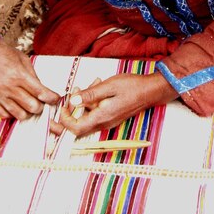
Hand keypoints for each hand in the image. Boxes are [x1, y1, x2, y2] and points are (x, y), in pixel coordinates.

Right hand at [0, 36, 59, 119]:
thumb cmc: (2, 53)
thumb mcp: (22, 59)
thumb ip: (32, 75)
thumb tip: (43, 90)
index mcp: (18, 74)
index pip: (41, 92)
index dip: (52, 98)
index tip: (55, 98)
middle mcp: (8, 87)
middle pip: (32, 107)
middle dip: (40, 106)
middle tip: (41, 101)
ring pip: (19, 115)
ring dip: (27, 111)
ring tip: (27, 104)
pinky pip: (4, 115)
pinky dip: (12, 112)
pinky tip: (14, 105)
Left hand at [58, 72, 177, 136]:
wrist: (151, 91)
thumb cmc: (132, 86)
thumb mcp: (109, 86)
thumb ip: (90, 94)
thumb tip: (73, 101)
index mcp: (102, 117)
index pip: (76, 129)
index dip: (64, 121)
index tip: (62, 106)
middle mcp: (104, 123)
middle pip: (78, 128)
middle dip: (68, 115)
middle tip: (67, 99)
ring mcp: (107, 121)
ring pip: (86, 118)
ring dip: (82, 103)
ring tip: (89, 83)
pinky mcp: (110, 116)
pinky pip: (94, 113)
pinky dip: (91, 101)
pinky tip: (96, 85)